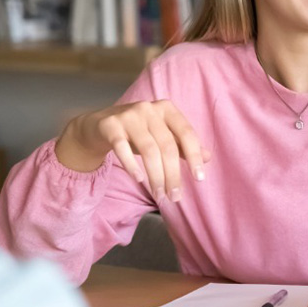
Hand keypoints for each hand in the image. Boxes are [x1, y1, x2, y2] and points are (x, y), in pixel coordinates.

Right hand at [55, 99, 209, 204]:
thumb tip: (208, 157)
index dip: (194, 156)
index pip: (186, 133)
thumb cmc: (138, 133)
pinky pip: (122, 148)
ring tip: (160, 195)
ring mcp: (128, 115)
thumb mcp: (161, 137)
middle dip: (173, 174)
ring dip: (156, 176)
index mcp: (167, 109)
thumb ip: (183, 146)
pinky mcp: (109, 125)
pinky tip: (139, 179)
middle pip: (167, 146)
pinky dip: (132, 165)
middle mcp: (149, 108)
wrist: (99, 126)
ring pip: (148, 150)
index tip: (199, 179)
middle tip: (175, 197)